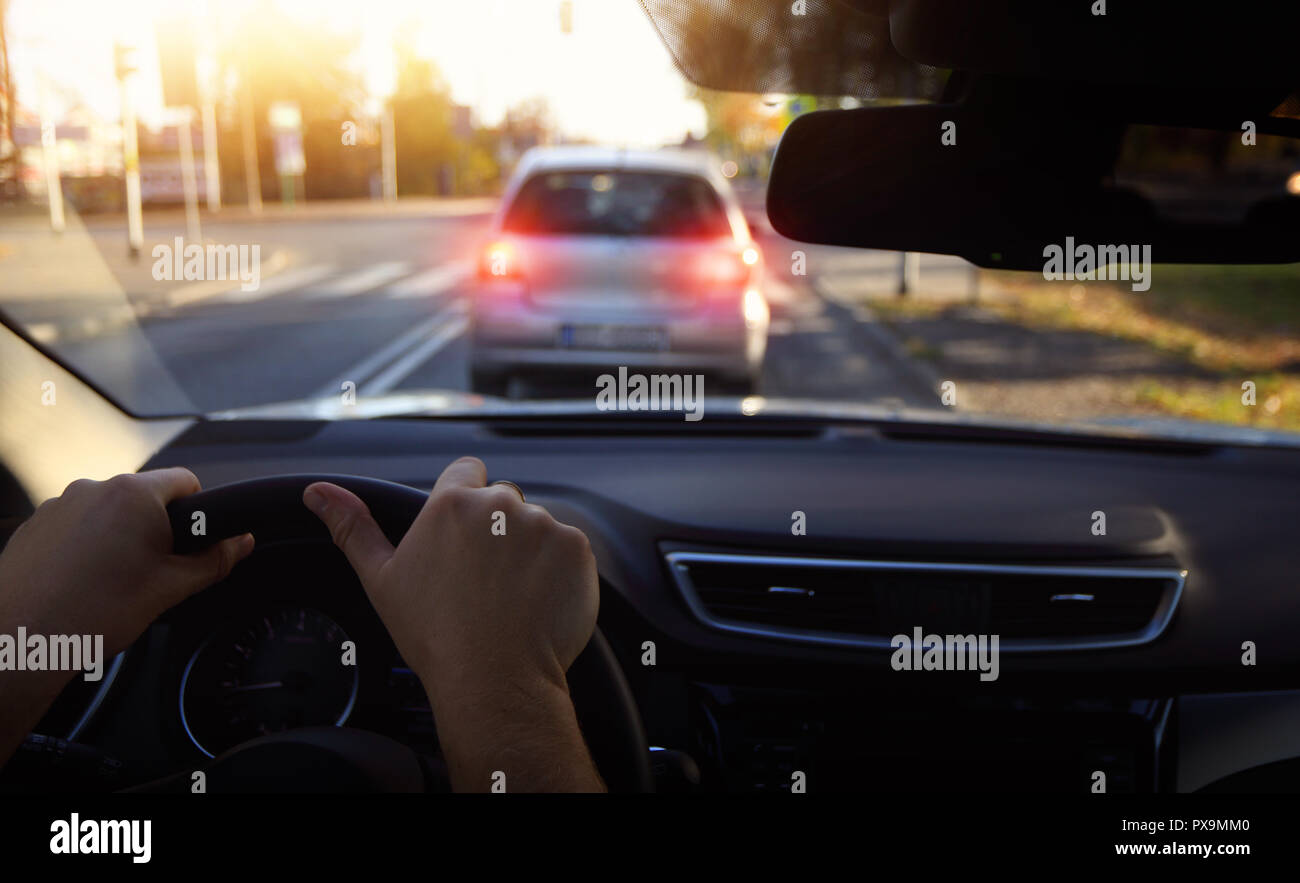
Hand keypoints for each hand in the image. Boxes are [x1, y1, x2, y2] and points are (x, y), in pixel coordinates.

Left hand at [0, 468, 252, 766]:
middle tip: (155, 575)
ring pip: (110, 515)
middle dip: (157, 531)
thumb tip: (241, 542)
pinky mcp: (36, 525)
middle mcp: (93, 489)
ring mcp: (59, 505)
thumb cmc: (90, 613)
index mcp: (133, 495)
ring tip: (113, 586)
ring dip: (120, 540)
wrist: (19, 640)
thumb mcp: (171, 589)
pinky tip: (83, 585)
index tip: (193, 545)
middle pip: (146, 499)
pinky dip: (87, 549)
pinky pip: (78, 528)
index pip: (187, 482)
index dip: (199, 515)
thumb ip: (214, 560)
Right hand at [303, 457, 603, 790]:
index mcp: (452, 503)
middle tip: (484, 578)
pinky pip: (568, 548)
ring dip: (529, 550)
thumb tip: (317, 492)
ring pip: (537, 525)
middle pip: (503, 500)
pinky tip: (538, 600)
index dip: (464, 503)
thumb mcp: (382, 579)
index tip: (462, 540)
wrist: (493, 681)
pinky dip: (559, 570)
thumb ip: (352, 527)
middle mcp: (500, 505)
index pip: (466, 472)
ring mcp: (543, 525)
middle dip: (497, 529)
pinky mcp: (576, 548)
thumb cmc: (435, 636)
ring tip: (511, 595)